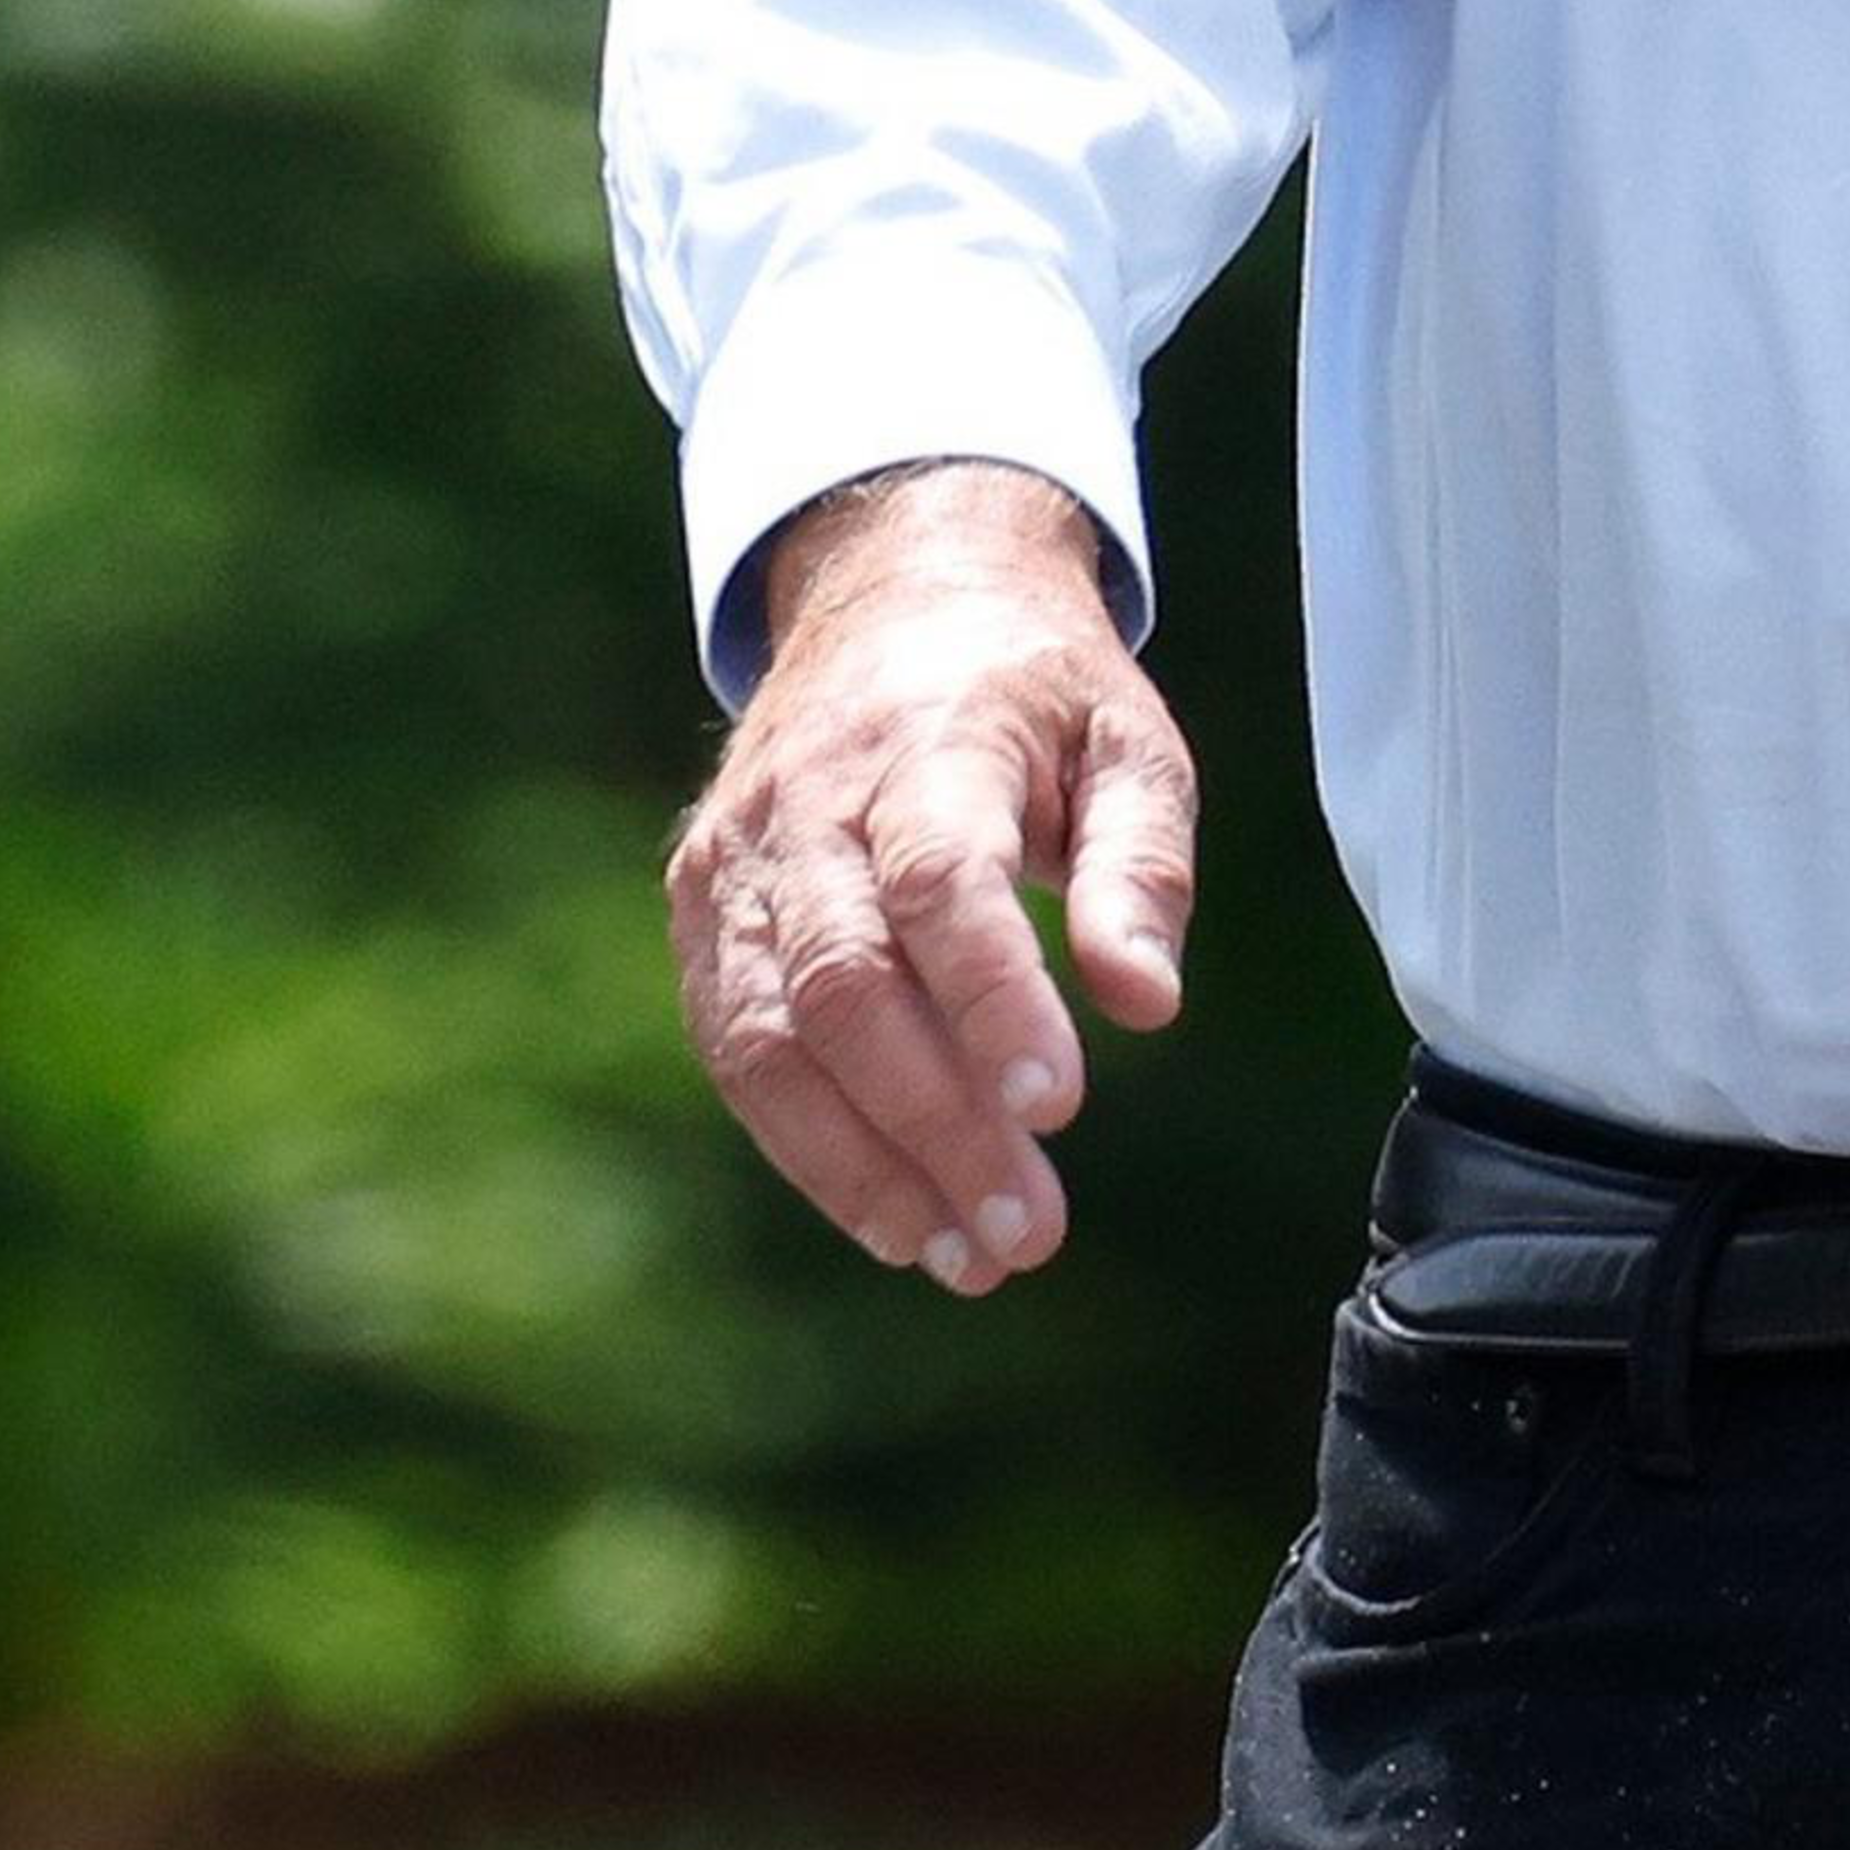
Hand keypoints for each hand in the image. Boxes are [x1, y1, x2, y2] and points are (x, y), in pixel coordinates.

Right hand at [663, 457, 1195, 1297]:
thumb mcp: (1127, 738)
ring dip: (867, 1168)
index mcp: (925, 743)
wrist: (893, 591)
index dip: (994, 1004)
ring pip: (773, 1038)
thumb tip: (1147, 1004)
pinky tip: (895, 1217)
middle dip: (937, 1125)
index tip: (1063, 1108)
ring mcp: (739, 860)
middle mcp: (809, 804)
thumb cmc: (1032, 687)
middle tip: (1029, 1233)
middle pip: (848, 984)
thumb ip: (1141, 866)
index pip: (941, 885)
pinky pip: (736, 1048)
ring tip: (970, 1258)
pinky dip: (808, 1148)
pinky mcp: (702, 907)